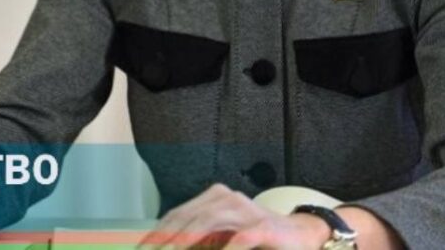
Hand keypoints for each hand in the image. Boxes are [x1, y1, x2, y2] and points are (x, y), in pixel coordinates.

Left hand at [138, 184, 328, 249]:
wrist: (302, 236)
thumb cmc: (260, 241)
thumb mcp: (223, 239)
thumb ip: (200, 242)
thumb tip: (168, 247)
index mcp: (213, 199)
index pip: (176, 215)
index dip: (155, 234)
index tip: (141, 249)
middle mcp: (226, 199)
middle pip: (185, 219)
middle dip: (164, 241)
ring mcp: (244, 210)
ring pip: (205, 224)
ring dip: (184, 244)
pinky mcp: (262, 226)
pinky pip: (239, 238)